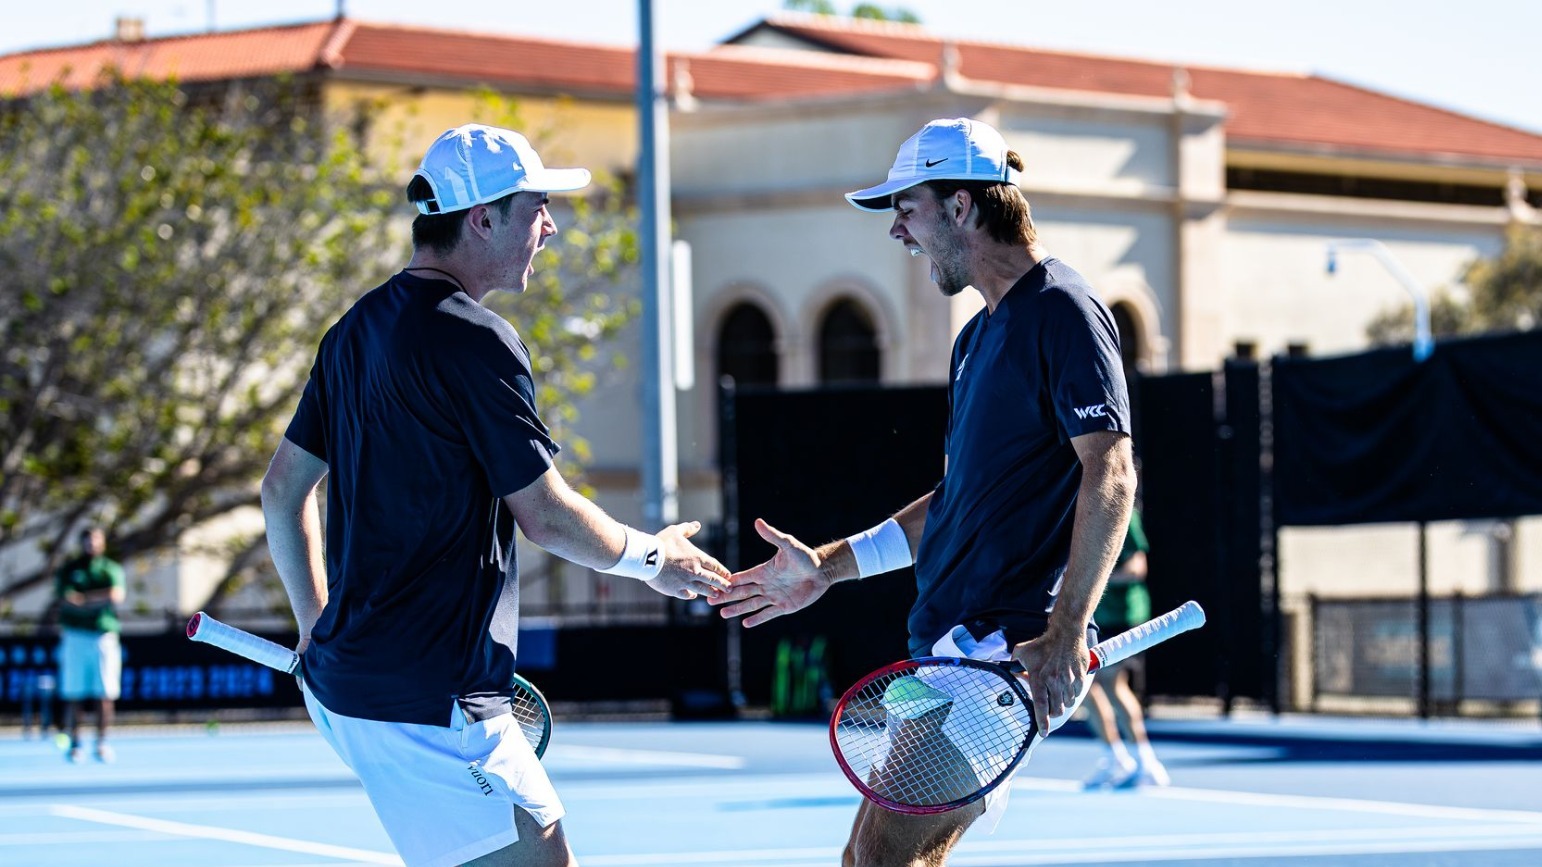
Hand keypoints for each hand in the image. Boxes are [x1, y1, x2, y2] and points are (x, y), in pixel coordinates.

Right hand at [646, 521, 730, 599]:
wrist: (647, 558)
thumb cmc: (661, 543)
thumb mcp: (675, 531)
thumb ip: (687, 529)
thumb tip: (697, 524)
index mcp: (697, 557)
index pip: (715, 565)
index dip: (722, 571)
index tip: (728, 575)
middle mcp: (694, 571)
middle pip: (713, 579)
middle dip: (723, 584)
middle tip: (729, 588)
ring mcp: (685, 582)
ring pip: (703, 589)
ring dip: (711, 592)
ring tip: (717, 595)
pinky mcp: (675, 590)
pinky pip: (687, 594)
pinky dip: (692, 595)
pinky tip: (694, 596)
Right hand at [710, 519, 830, 626]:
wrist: (822, 571)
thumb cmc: (805, 556)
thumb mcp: (788, 545)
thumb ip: (772, 535)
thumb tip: (758, 521)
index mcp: (763, 571)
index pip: (742, 577)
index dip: (728, 581)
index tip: (714, 583)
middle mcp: (766, 585)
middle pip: (741, 592)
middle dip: (726, 597)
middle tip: (710, 600)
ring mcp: (774, 596)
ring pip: (751, 604)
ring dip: (737, 609)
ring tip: (722, 614)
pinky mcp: (785, 607)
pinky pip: (768, 614)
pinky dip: (757, 619)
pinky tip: (745, 623)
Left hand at [1011, 625, 1089, 736]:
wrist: (1066, 633)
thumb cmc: (1042, 644)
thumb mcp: (1021, 651)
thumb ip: (1013, 664)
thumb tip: (1008, 672)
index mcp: (1039, 677)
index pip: (1040, 705)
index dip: (1042, 722)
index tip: (1043, 733)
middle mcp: (1054, 681)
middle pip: (1056, 709)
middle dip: (1053, 712)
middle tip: (1049, 705)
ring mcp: (1069, 680)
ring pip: (1067, 703)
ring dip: (1062, 702)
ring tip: (1057, 691)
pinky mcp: (1080, 677)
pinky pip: (1077, 694)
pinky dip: (1072, 694)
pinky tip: (1067, 684)